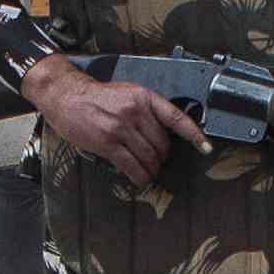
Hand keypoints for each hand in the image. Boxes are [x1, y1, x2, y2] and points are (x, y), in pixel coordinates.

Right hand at [26, 55, 192, 183]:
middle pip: (162, 144)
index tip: (206, 147)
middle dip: (163, 158)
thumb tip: (165, 133)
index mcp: (145, 97)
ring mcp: (121, 127)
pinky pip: (132, 166)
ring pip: (149, 157)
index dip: (194, 134)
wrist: (67, 96)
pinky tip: (140, 179)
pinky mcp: (108, 143)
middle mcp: (136, 111)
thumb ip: (147, 110)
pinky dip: (139, 176)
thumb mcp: (128, 94)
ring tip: (150, 173)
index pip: (176, 117)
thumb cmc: (98, 98)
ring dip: (152, 170)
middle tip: (158, 163)